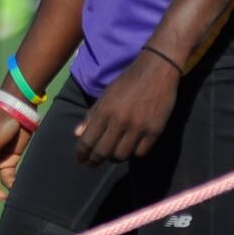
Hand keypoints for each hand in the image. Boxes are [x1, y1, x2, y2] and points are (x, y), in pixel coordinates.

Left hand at [74, 50, 178, 165]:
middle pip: (103, 152)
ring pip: (121, 155)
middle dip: (95, 160)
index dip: (82, 154)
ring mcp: (138, 127)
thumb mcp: (106, 95)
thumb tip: (77, 135)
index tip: (80, 160)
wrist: (156, 71)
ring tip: (112, 154)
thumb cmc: (127, 81)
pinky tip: (131, 147)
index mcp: (105, 110)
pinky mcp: (155, 131)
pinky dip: (134, 152)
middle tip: (92, 163)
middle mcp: (120, 121)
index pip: (88, 140)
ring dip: (114, 157)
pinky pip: (140, 153)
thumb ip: (91, 115)